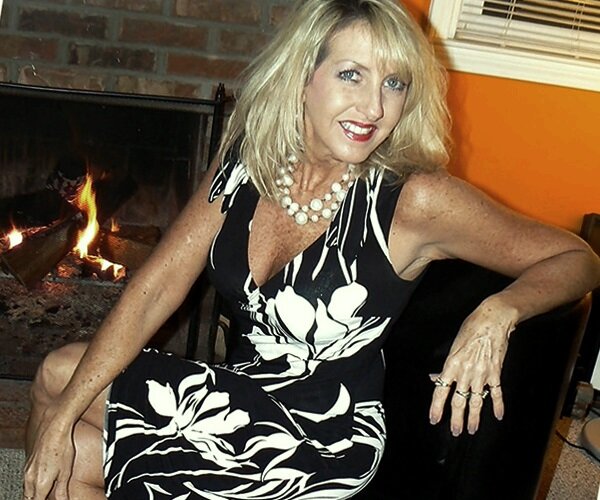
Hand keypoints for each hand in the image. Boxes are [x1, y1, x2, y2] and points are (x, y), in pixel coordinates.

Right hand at [23, 406, 75, 499]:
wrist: (54, 428)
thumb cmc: (62, 446)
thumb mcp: (66, 472)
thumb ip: (61, 490)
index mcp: (39, 484)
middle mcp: (29, 479)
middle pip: (29, 498)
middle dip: (38, 499)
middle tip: (47, 496)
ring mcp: (27, 470)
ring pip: (26, 489)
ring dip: (35, 493)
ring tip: (46, 490)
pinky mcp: (28, 463)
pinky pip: (27, 479)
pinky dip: (33, 483)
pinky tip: (42, 479)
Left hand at [428, 299, 516, 435]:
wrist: (493, 320)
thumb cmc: (471, 329)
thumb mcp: (453, 346)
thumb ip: (445, 366)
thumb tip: (435, 378)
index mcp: (452, 364)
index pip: (440, 390)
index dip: (436, 407)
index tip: (434, 419)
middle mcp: (466, 372)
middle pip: (459, 401)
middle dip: (456, 419)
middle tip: (455, 431)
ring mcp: (482, 374)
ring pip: (476, 401)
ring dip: (474, 417)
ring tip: (471, 429)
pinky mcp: (496, 372)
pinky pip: (496, 393)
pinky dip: (497, 405)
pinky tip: (497, 415)